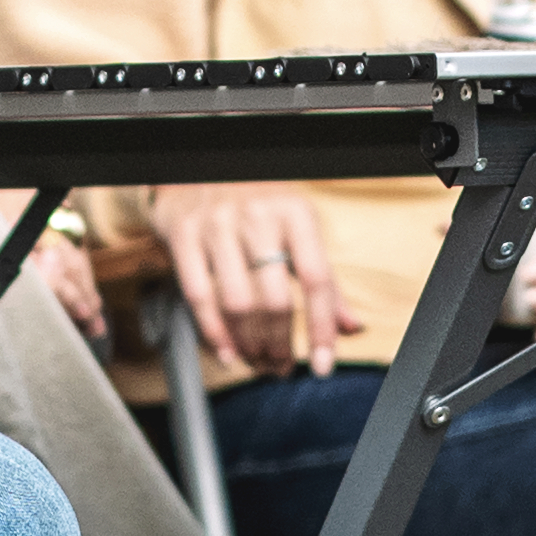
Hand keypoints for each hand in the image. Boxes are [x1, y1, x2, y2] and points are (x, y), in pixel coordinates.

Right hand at [157, 179, 347, 383]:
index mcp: (296, 213)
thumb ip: (324, 279)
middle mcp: (258, 216)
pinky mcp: (184, 234)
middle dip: (280, 344)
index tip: (322, 365)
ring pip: (238, 303)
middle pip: (275, 300)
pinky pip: (199, 296)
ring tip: (257, 360)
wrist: (201, 168)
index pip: (316, 280)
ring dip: (250, 344)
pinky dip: (215, 333)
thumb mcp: (299, 229)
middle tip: (281, 366)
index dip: (321, 329)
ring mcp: (218, 224)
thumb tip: (350, 327)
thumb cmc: (258, 205)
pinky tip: (227, 351)